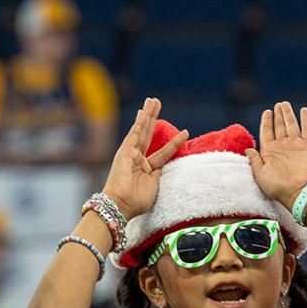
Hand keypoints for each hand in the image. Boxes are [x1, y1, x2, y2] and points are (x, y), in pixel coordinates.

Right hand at [102, 98, 184, 218]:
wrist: (121, 205)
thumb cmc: (136, 201)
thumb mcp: (154, 186)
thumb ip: (159, 173)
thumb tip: (164, 165)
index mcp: (146, 169)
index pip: (163, 152)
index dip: (174, 143)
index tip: (185, 132)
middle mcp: (137, 159)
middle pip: (148, 134)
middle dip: (153, 118)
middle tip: (157, 102)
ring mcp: (130, 154)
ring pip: (141, 131)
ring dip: (147, 115)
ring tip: (153, 101)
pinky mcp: (124, 153)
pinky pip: (134, 135)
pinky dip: (139, 124)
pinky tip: (143, 112)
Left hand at [252, 102, 306, 208]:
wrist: (297, 192)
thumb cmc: (277, 187)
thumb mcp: (259, 174)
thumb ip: (254, 160)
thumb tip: (247, 149)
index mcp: (270, 152)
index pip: (266, 131)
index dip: (266, 121)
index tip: (266, 112)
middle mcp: (283, 146)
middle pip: (279, 126)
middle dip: (278, 115)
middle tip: (278, 105)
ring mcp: (296, 145)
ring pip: (291, 125)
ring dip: (288, 114)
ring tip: (285, 104)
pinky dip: (305, 119)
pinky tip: (303, 110)